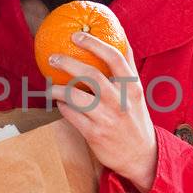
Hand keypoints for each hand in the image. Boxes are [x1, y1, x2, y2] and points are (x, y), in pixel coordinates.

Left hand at [49, 33, 159, 192]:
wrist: (141, 156)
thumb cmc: (135, 118)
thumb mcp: (137, 93)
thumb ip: (127, 67)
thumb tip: (118, 37)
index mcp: (132, 87)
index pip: (115, 58)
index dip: (94, 44)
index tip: (77, 35)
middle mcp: (121, 101)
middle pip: (91, 75)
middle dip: (67, 63)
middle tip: (53, 58)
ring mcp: (107, 118)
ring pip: (75, 97)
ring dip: (58, 89)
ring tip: (51, 86)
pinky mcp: (95, 134)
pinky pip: (71, 115)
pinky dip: (62, 107)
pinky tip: (59, 103)